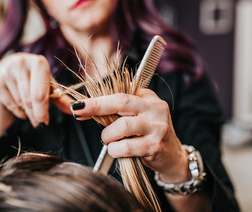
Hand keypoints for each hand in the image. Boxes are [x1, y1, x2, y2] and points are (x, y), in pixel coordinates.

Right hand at [0, 52, 71, 127]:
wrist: (8, 74)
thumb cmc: (33, 81)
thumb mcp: (47, 87)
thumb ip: (61, 98)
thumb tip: (76, 109)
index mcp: (38, 62)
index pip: (40, 93)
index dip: (43, 109)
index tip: (45, 121)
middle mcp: (21, 63)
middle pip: (29, 99)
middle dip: (36, 114)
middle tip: (39, 123)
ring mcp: (6, 71)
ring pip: (20, 102)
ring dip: (28, 113)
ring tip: (31, 114)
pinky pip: (9, 103)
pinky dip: (17, 111)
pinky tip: (21, 109)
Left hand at [70, 89, 188, 181]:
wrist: (172, 157)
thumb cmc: (148, 135)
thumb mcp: (136, 117)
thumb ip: (115, 112)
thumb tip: (83, 110)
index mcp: (148, 97)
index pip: (119, 93)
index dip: (97, 99)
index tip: (79, 105)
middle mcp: (155, 108)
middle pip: (122, 101)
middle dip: (96, 105)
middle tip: (78, 110)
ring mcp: (157, 126)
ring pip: (123, 125)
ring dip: (108, 135)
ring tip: (109, 141)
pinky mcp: (156, 145)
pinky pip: (127, 146)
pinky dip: (115, 149)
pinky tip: (116, 150)